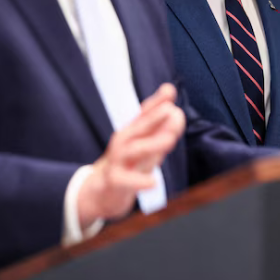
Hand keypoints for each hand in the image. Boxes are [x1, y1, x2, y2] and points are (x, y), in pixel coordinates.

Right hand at [78, 83, 184, 226]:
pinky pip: (127, 181)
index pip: (145, 112)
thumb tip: (178, 112)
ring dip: (152, 144)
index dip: (157, 101)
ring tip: (170, 140)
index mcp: (132, 131)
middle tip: (172, 110)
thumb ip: (160, 130)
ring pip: (134, 151)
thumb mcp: (143, 145)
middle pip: (139, 127)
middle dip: (155, 117)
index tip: (170, 90)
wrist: (101, 190)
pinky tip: (154, 182)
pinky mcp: (114, 181)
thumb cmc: (128, 163)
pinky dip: (140, 181)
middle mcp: (124, 142)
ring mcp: (118, 160)